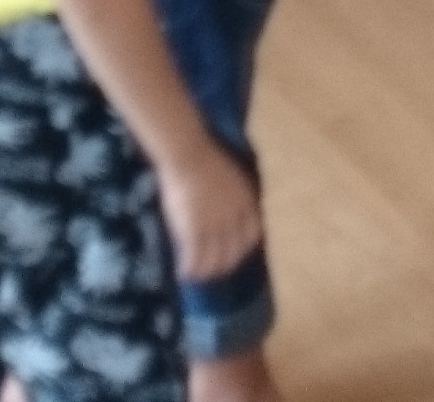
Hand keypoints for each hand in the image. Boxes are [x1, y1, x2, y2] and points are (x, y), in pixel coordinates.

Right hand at [157, 147, 263, 280]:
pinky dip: (189, 269)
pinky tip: (183, 274)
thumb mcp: (230, 177)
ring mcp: (215, 227)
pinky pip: (194, 258)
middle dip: (224, 266)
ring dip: (205, 273)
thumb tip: (226, 209)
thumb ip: (233, 197)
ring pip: (213, 260)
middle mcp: (234, 219)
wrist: (189, 156)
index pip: (251, 235)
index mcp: (246, 204)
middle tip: (214, 272)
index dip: (243, 248)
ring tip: (195, 277)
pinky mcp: (194, 231)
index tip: (235, 254)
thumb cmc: (205, 159)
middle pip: (233, 252)